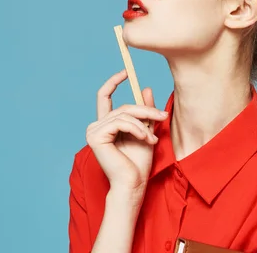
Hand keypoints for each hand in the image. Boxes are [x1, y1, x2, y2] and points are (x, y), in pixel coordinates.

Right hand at [86, 69, 167, 195]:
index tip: (126, 72)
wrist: (133, 184)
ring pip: (123, 114)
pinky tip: (145, 139)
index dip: (113, 82)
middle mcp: (95, 126)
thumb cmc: (138, 163)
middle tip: (163, 116)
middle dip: (145, 109)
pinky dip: (136, 129)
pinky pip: (120, 122)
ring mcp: (93, 131)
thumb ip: (144, 111)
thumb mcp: (145, 130)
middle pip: (122, 106)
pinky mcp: (96, 137)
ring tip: (153, 138)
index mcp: (104, 125)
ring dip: (143, 123)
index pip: (104, 96)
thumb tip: (146, 88)